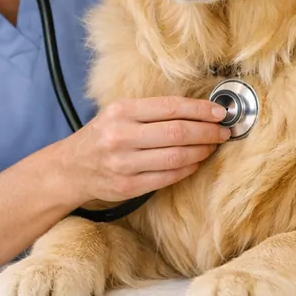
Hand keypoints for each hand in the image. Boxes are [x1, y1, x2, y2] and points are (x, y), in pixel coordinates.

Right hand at [54, 97, 230, 206]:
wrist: (71, 168)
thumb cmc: (102, 136)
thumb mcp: (118, 113)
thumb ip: (152, 111)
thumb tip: (197, 110)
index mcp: (121, 111)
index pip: (170, 108)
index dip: (200, 110)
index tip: (220, 112)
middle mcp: (121, 136)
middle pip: (177, 133)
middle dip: (207, 132)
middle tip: (223, 131)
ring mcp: (124, 164)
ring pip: (176, 157)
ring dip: (201, 151)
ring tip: (212, 146)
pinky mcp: (128, 187)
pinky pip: (168, 177)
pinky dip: (187, 168)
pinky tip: (196, 161)